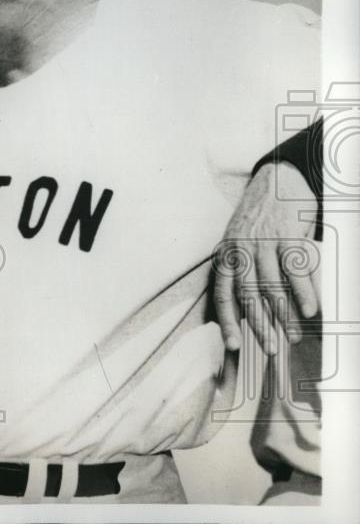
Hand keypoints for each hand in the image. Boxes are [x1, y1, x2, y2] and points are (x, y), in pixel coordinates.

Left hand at [213, 163, 319, 354]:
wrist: (276, 182)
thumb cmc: (258, 220)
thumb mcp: (239, 243)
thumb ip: (240, 272)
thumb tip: (246, 310)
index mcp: (226, 255)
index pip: (223, 294)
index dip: (227, 321)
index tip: (233, 345)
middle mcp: (241, 250)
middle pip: (248, 295)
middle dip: (259, 326)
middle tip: (271, 349)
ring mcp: (263, 242)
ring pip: (273, 287)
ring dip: (284, 315)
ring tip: (293, 335)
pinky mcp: (287, 235)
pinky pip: (295, 270)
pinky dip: (303, 293)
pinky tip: (310, 311)